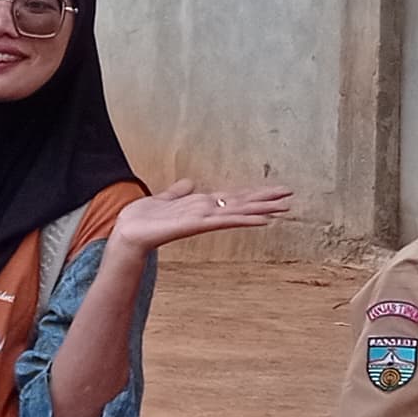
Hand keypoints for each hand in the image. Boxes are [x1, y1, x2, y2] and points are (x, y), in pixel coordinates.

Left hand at [114, 179, 295, 250]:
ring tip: (283, 207)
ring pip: (238, 211)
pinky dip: (243, 219)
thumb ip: (176, 192)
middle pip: (241, 203)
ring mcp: (203, 220)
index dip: (253, 193)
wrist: (127, 233)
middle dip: (265, 200)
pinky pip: (224, 221)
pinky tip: (261, 220)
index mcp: (200, 206)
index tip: (274, 191)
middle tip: (290, 197)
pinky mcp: (196, 225)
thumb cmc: (142, 219)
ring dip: (261, 208)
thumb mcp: (162, 199)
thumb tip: (189, 183)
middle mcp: (206, 213)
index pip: (233, 198)